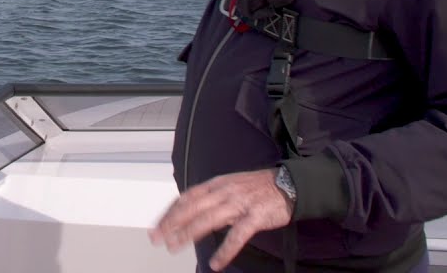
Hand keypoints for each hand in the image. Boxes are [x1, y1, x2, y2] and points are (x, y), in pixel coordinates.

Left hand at [149, 169, 292, 270]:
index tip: (157, 225)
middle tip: (157, 238)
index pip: (186, 197)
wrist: (290, 184)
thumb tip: (194, 214)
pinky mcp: (255, 216)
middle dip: (172, 222)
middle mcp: (224, 191)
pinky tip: (216, 263)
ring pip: (208, 219)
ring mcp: (239, 203)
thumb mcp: (231, 187)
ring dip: (189, 233)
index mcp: (216, 184)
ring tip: (176, 246)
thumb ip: (212, 200)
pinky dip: (226, 250)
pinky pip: (237, 235)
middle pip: (192, 207)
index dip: (170, 211)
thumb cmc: (259, 188)